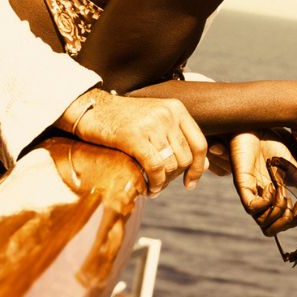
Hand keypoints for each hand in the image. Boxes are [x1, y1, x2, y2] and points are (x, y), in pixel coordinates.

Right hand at [63, 91, 207, 196]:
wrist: (91, 108)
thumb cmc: (123, 119)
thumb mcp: (156, 121)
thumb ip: (179, 139)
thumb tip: (206, 165)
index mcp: (176, 109)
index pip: (200, 143)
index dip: (198, 167)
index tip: (191, 183)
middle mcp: (168, 114)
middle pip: (185, 157)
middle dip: (175, 177)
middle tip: (160, 183)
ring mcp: (152, 124)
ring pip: (171, 165)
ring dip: (163, 182)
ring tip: (152, 186)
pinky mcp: (134, 136)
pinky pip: (155, 167)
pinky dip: (154, 182)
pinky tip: (148, 188)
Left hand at [230, 131, 296, 235]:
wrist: (257, 130)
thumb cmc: (273, 147)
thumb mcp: (294, 168)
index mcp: (274, 198)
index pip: (282, 223)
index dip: (294, 220)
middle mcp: (262, 199)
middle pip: (271, 230)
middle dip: (286, 221)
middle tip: (293, 202)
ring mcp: (252, 193)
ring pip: (262, 222)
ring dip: (277, 210)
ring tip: (281, 189)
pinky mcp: (242, 185)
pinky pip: (251, 208)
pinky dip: (265, 201)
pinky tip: (270, 185)